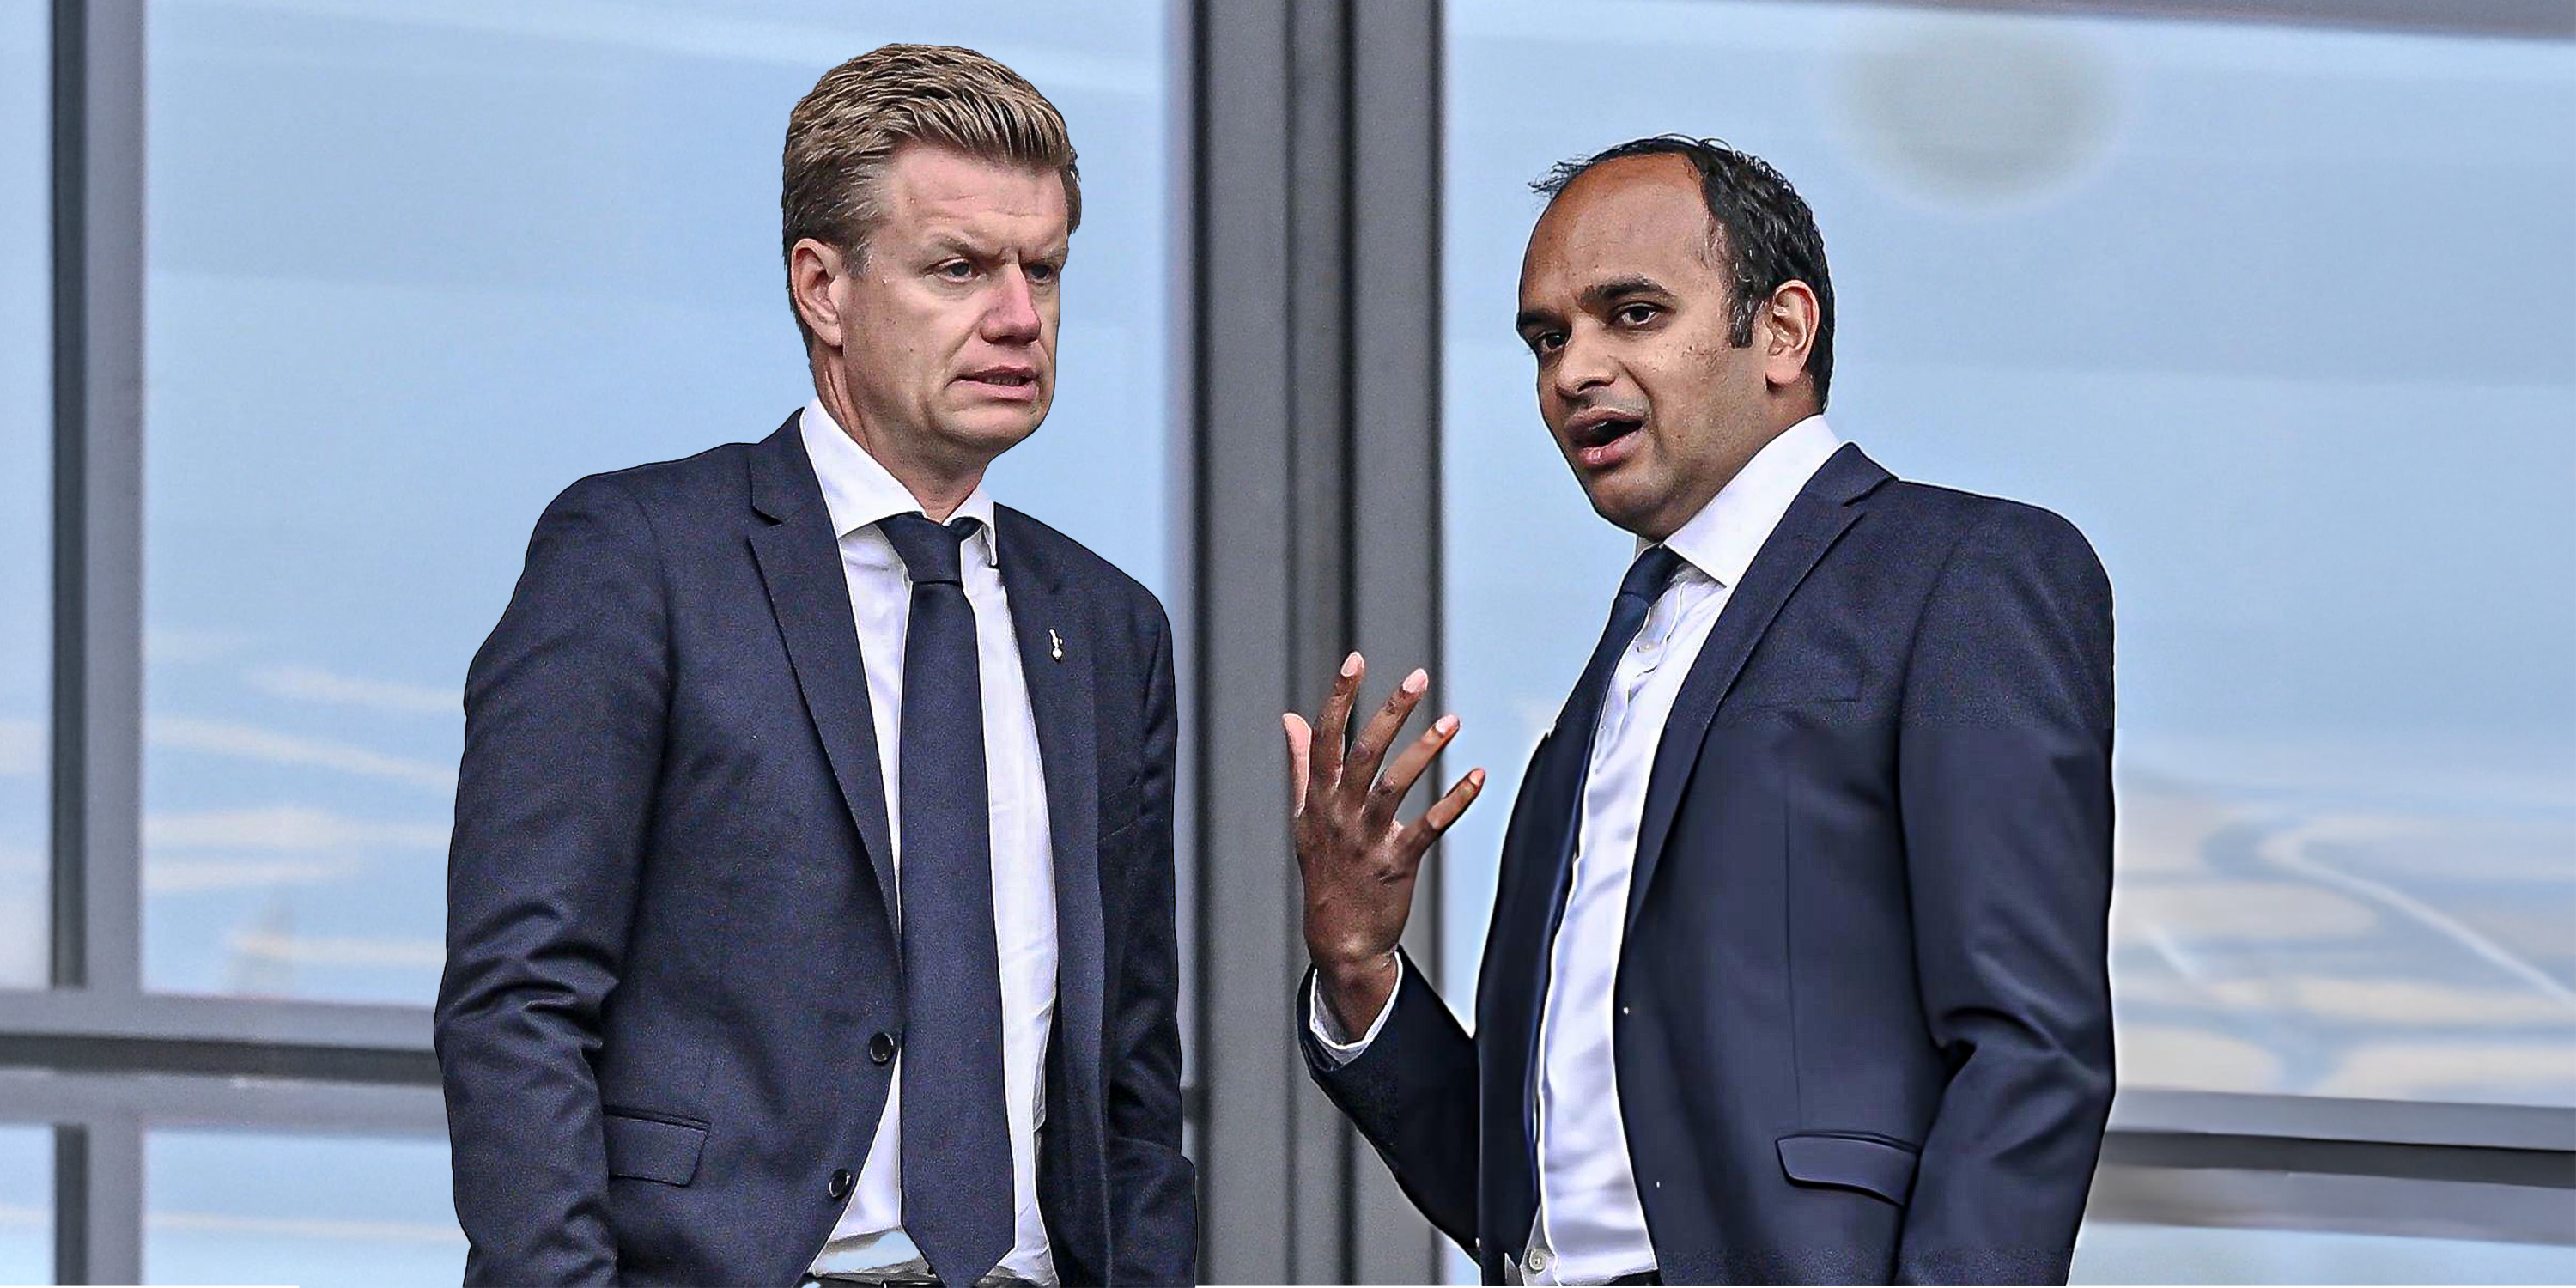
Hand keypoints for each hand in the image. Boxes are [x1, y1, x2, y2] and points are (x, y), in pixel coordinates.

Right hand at [1283, 652, 1484, 1034]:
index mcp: (1318, 799)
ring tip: (1453, 720)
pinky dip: (1455, 801)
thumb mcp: (1304, 817)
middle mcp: (1340, 815)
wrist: (1338, 938)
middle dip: (1389, 713)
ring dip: (1425, 751)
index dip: (1338, 698)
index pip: (1324, 739)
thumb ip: (1301, 765)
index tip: (1356, 661)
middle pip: (1363, 754)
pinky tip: (1477, 777)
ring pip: (1395, 786)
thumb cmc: (1324, 870)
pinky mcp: (1396, 863)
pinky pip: (1429, 827)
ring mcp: (1367, 840)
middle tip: (1417, 678)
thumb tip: (1291, 718)